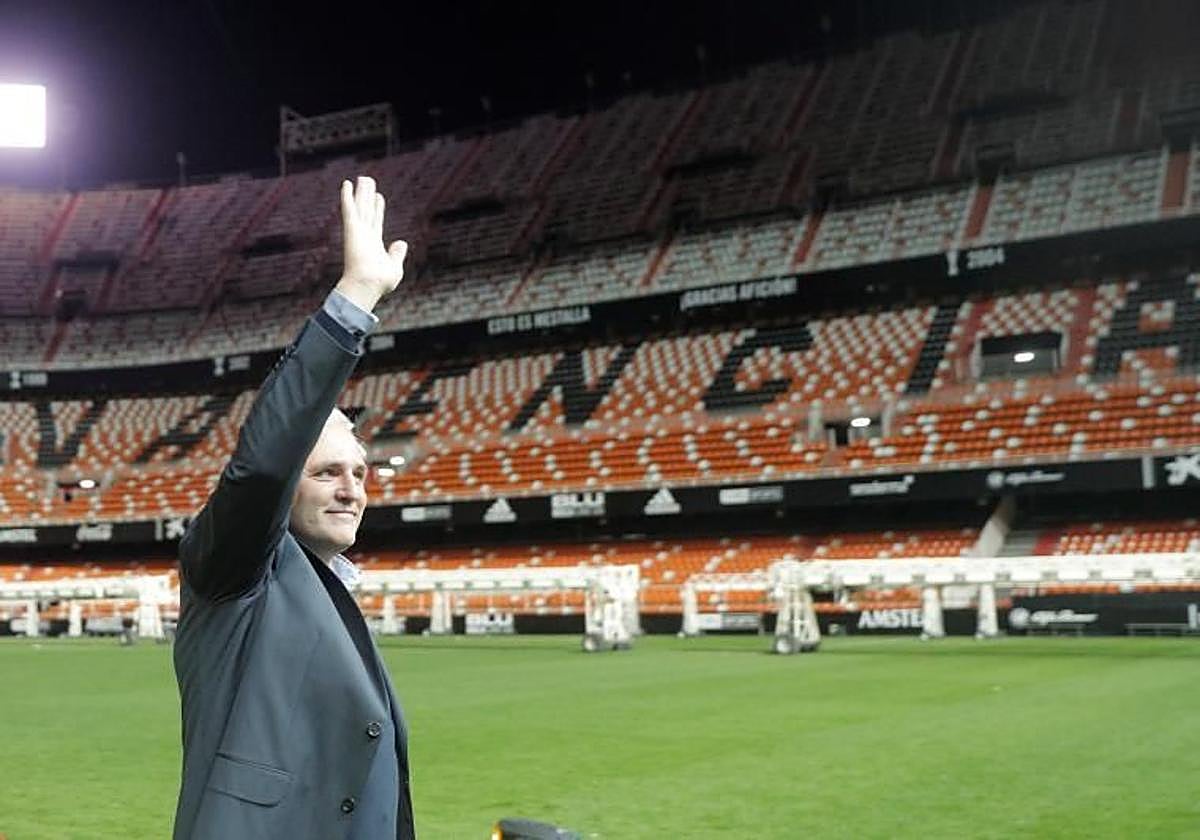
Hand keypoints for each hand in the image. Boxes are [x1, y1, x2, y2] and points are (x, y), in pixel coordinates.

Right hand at [335, 176, 407, 311]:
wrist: (367, 286)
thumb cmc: (380, 282)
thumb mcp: (394, 267)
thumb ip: (397, 254)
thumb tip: (401, 242)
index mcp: (374, 243)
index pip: (376, 221)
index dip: (378, 208)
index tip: (379, 197)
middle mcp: (365, 235)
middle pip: (367, 210)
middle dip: (367, 196)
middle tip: (368, 181)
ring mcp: (357, 231)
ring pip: (360, 206)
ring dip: (360, 191)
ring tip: (362, 178)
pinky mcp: (351, 229)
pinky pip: (349, 209)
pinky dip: (347, 196)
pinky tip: (346, 183)